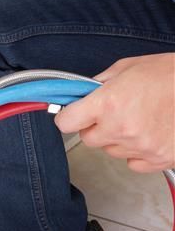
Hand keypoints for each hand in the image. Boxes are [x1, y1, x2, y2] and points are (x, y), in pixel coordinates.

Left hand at [55, 53, 174, 172]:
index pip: (66, 122)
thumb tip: (80, 94)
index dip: (69, 117)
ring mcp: (140, 146)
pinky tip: (150, 134)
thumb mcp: (127, 68)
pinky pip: (133, 163)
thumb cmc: (170, 73)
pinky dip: (138, 152)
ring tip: (140, 119)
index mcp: (107, 103)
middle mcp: (120, 128)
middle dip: (96, 127)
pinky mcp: (159, 159)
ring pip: (111, 151)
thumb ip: (99, 84)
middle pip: (88, 139)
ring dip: (119, 139)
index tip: (73, 114)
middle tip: (115, 113)